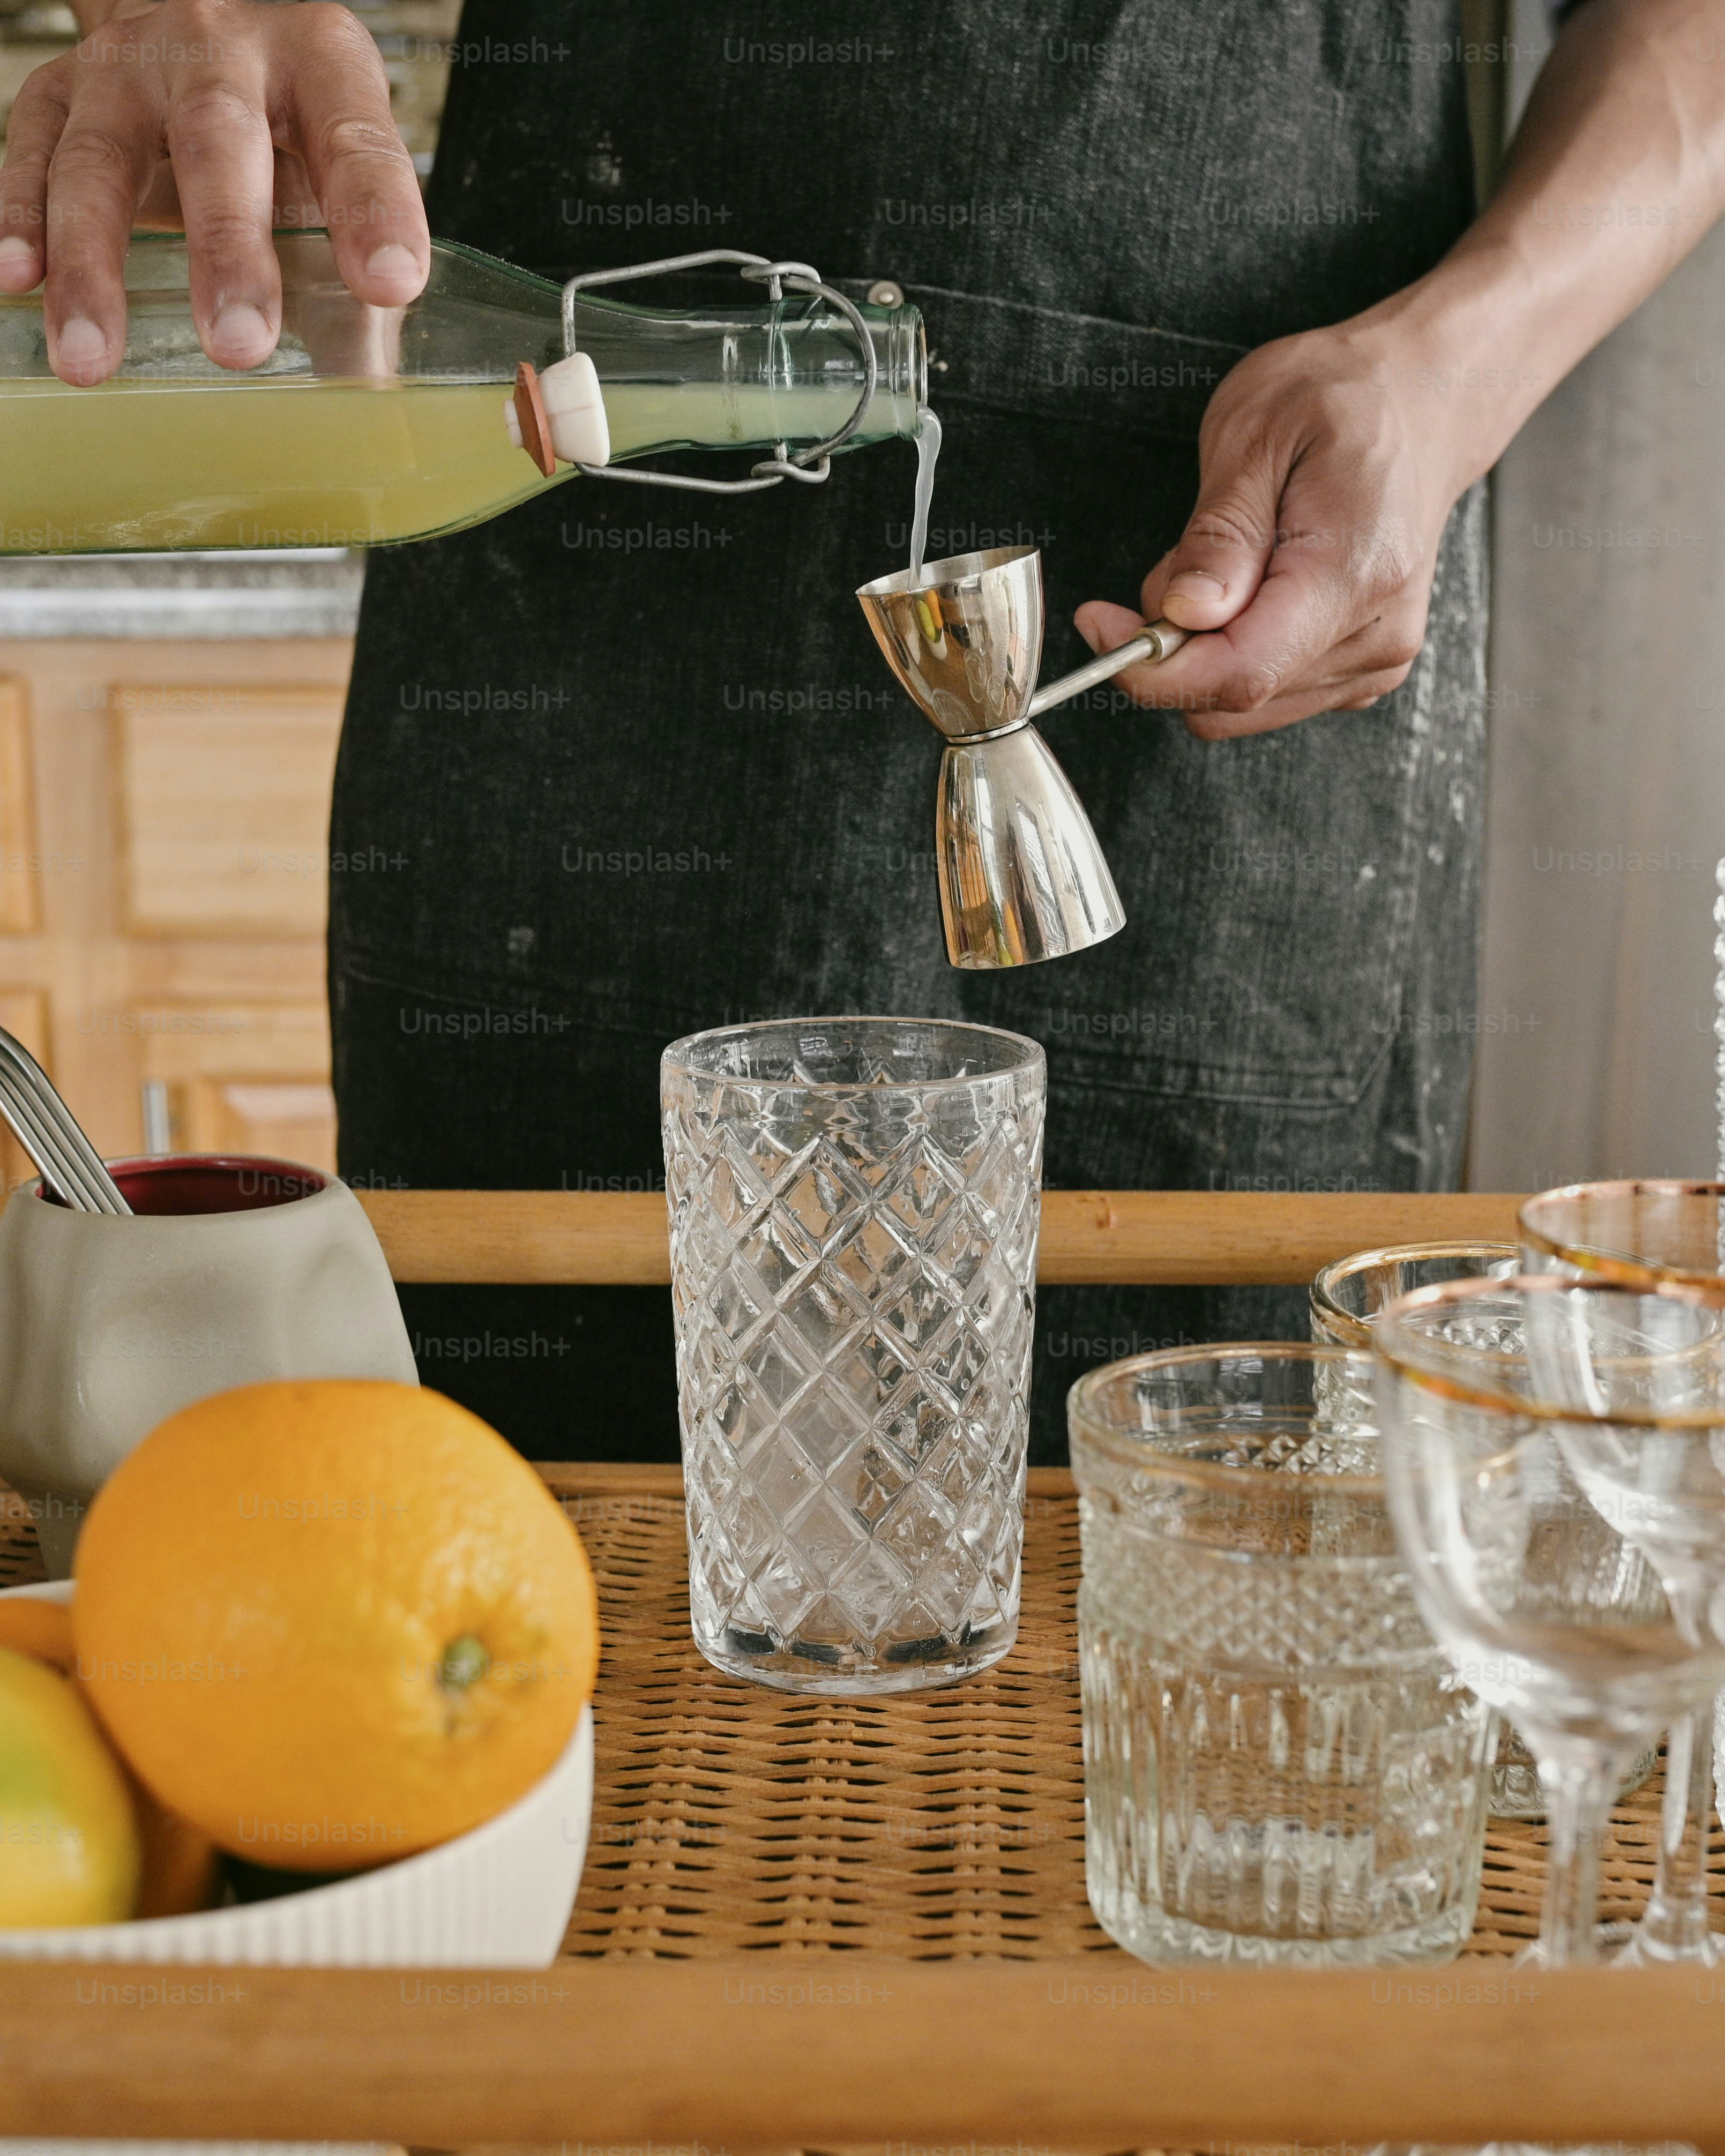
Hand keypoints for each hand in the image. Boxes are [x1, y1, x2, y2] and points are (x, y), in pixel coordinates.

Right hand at [0, 0, 428, 383]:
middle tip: (238, 345)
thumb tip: (371, 405)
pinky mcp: (58, 86)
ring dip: (94, 262)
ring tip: (92, 356)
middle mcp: (220, 48)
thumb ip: (358, 291)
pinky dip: (18, 217)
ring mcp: (129, 66)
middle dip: (227, 246)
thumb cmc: (284, 120)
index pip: (354, 138)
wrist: (201, 18)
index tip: (390, 283)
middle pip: (218, 140)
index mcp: (320, 65)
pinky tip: (18, 280)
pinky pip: (31, 151)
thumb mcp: (336, 178)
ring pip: (102, 157)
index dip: (374, 210)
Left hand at [1073, 322, 1481, 739]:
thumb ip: (1219, 535)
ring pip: (1243, 704)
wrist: (1424, 397)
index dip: (1151, 667)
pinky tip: (1254, 585)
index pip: (1238, 673)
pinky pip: (1270, 693)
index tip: (1099, 624)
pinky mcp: (1363, 668)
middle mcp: (1375, 634)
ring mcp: (1375, 659)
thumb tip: (1183, 612)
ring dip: (1205, 648)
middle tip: (1173, 567)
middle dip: (1174, 650)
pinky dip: (1236, 651)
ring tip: (1229, 561)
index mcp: (1354, 574)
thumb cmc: (1345, 398)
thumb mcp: (1258, 433)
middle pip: (1233, 699)